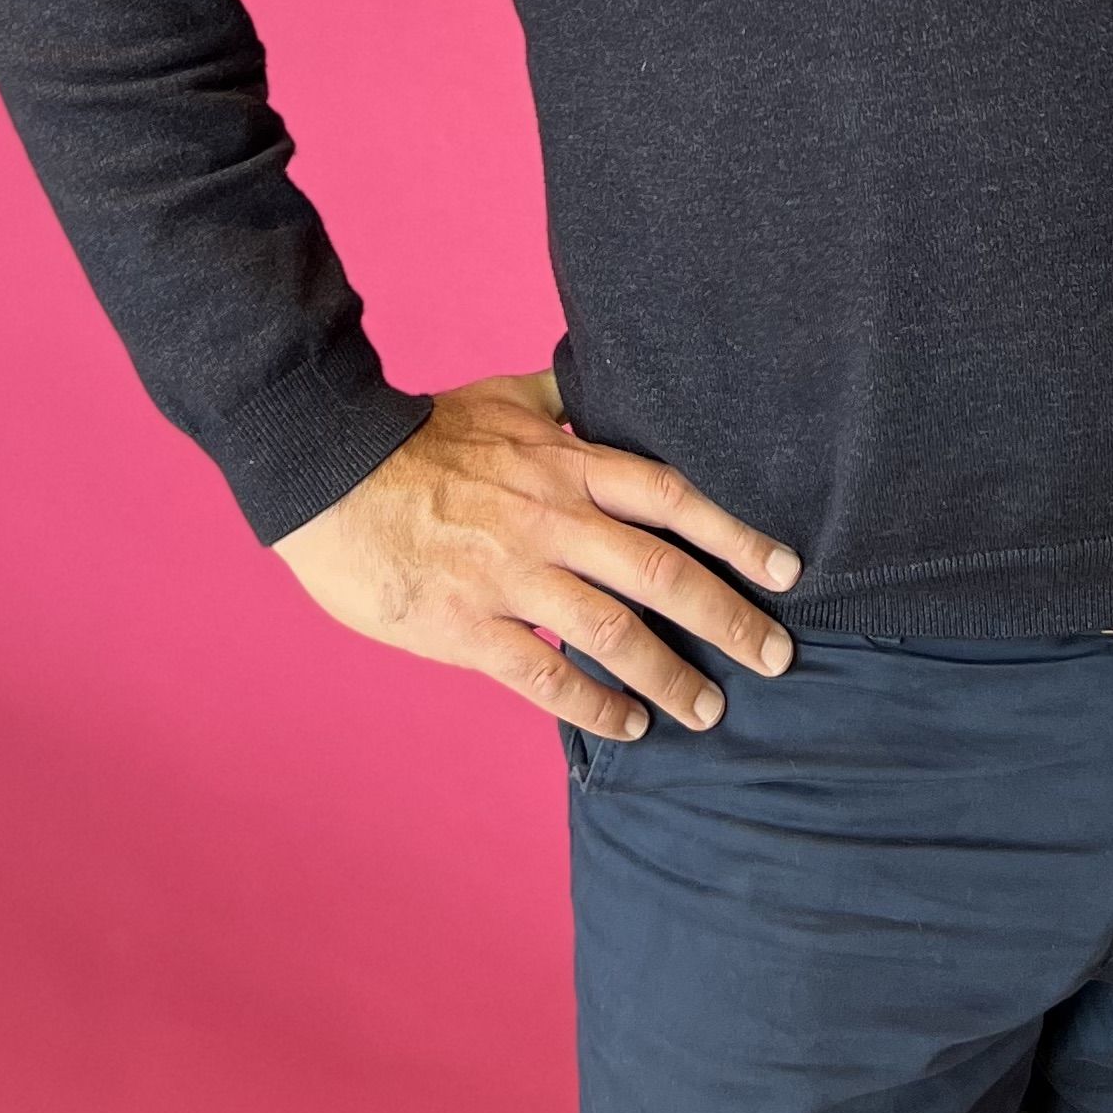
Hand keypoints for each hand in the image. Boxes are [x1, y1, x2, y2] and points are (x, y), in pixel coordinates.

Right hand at [270, 369, 801, 744]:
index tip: (785, 568)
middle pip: (661, 572)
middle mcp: (551, 519)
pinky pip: (543, 675)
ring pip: (612, 633)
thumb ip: (562, 402)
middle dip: (728, 619)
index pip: (670, 498)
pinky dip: (593, 706)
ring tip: (709, 710)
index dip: (733, 534)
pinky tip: (627, 727)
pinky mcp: (465, 625)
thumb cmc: (418, 435)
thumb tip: (606, 384)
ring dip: (670, 676)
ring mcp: (509, 575)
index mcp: (564, 464)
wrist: (327, 471)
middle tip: (777, 657)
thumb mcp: (501, 398)